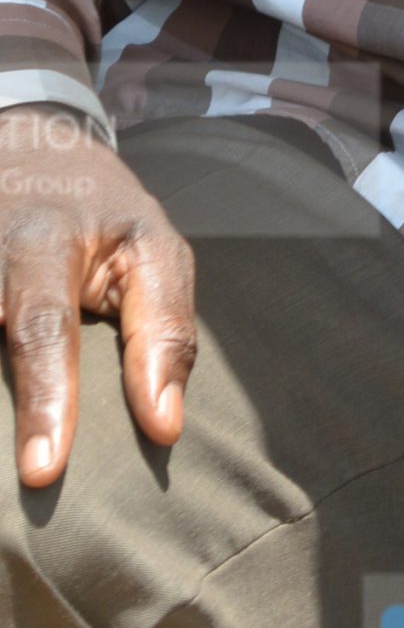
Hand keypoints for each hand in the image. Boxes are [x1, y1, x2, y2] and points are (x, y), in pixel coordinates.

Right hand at [0, 107, 195, 484]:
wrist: (26, 149)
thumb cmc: (102, 213)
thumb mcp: (151, 246)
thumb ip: (163, 328)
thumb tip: (164, 427)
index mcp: (43, 240)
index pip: (45, 326)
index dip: (51, 396)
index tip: (68, 464)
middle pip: (4, 328)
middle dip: (25, 401)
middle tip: (37, 478)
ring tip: (7, 478)